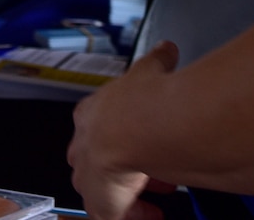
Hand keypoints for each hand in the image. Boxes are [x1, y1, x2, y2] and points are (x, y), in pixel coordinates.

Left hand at [70, 41, 177, 219]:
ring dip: (129, 194)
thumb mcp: (148, 71)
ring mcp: (90, 176)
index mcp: (92, 114)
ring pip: (103, 191)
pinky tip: (153, 215)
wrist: (132, 130)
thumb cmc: (138, 101)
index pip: (97, 125)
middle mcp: (86, 145)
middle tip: (144, 175)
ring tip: (153, 201)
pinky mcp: (100, 202)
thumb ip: (157, 62)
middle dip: (118, 168)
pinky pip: (114, 215)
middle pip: (94, 162)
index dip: (119, 133)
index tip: (135, 139)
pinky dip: (134, 215)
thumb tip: (167, 50)